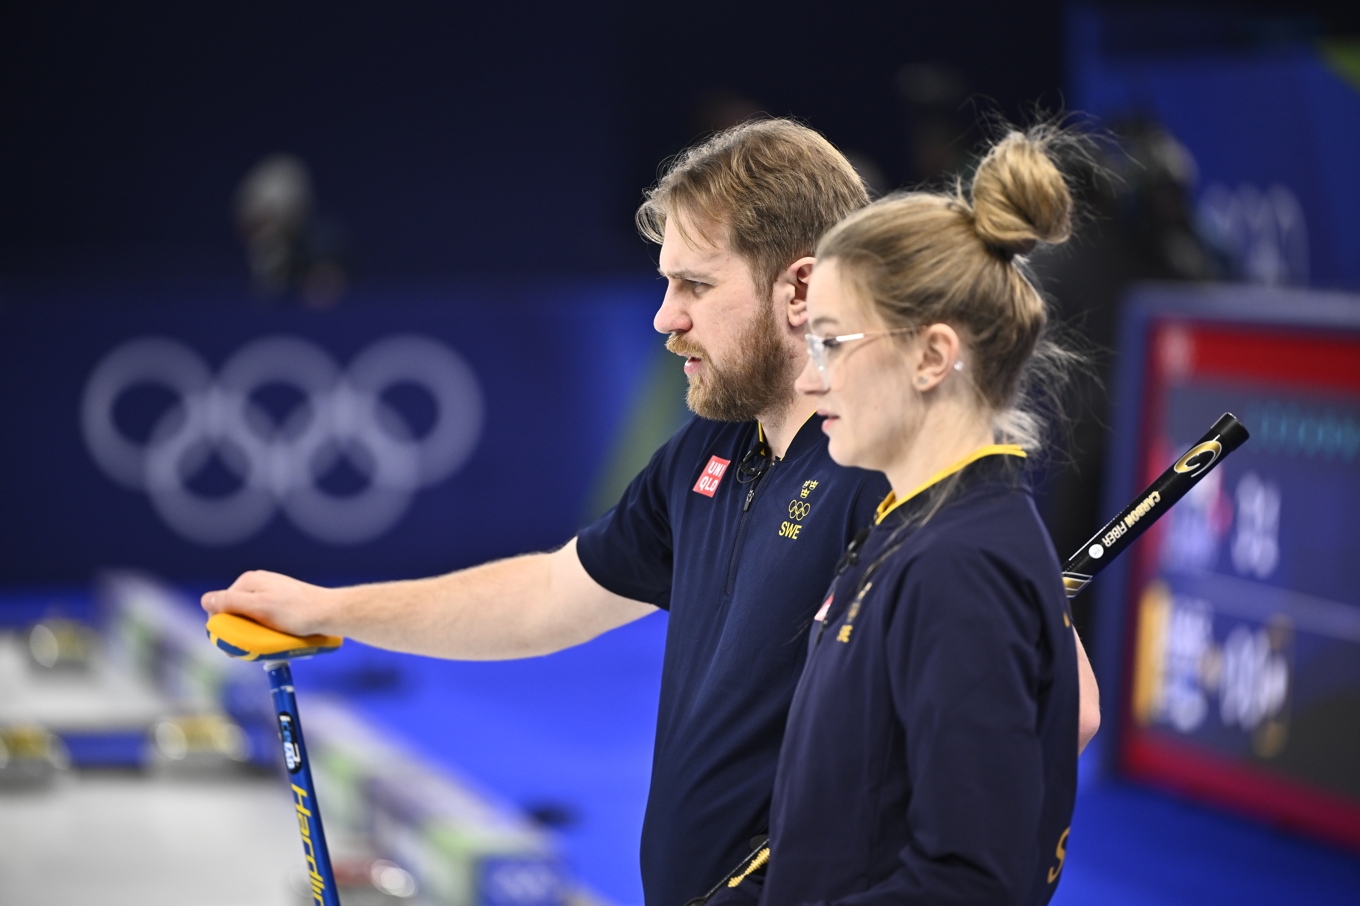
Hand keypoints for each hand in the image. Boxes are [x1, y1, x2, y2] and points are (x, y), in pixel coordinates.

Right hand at [201, 570, 335, 636]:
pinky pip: (265, 619)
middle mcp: (258, 584)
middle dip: (239, 632)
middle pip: (236, 613)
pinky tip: (276, 638)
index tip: (233, 647)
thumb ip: (231, 602)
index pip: (220, 606)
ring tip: (266, 645)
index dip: (222, 628)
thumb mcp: (259, 607)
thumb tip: (206, 600)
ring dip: (253, 634)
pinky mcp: (282, 603)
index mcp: (248, 581)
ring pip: (250, 618)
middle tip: (251, 650)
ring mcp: (270, 592)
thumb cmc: (296, 611)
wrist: (330, 613)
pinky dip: (266, 630)